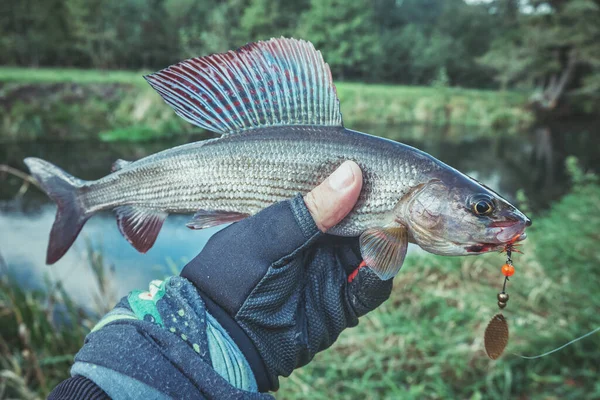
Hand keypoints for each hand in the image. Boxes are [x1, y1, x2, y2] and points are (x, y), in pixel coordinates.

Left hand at [181, 161, 393, 390]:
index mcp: (297, 218)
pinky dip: (379, 275)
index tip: (376, 171)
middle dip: (378, 211)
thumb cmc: (233, 274)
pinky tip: (378, 263)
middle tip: (396, 200)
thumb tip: (352, 172)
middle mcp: (319, 242)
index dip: (356, 184)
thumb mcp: (269, 235)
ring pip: (372, 251)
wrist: (223, 337)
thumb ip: (311, 210)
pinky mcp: (342, 303)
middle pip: (361, 221)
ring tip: (390, 229)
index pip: (335, 195)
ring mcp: (332, 272)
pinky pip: (371, 288)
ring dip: (384, 241)